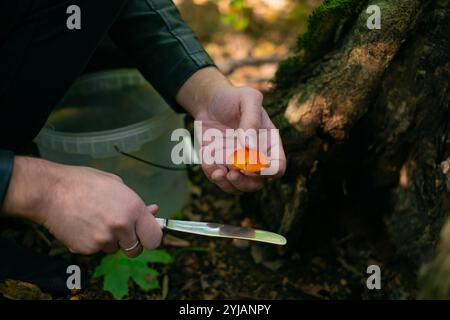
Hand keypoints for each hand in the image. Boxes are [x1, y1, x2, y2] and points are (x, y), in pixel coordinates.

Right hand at [1, 157, 161, 257]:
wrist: (50, 191)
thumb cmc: (85, 182)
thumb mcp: (117, 185)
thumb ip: (136, 203)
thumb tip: (153, 211)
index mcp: (133, 209)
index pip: (154, 238)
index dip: (150, 237)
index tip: (144, 235)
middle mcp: (122, 227)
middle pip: (136, 250)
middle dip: (131, 243)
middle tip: (119, 230)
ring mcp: (103, 240)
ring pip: (114, 249)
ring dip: (109, 240)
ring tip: (94, 219)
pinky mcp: (86, 249)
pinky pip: (96, 250)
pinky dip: (91, 241)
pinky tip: (82, 225)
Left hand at [177, 67, 285, 192]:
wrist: (210, 101)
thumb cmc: (234, 98)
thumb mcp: (248, 99)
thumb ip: (252, 119)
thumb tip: (250, 147)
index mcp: (268, 144)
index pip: (277, 167)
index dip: (268, 171)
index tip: (253, 164)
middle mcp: (254, 158)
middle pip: (257, 183)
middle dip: (246, 182)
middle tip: (233, 173)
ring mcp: (236, 164)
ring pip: (238, 187)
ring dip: (229, 185)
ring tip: (219, 173)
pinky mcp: (218, 164)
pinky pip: (217, 178)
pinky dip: (211, 173)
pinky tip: (207, 159)